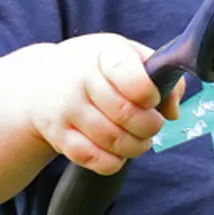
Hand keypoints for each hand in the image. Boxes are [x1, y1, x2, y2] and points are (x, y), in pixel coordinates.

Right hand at [15, 35, 185, 176]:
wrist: (39, 82)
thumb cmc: (96, 68)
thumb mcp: (126, 55)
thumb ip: (159, 74)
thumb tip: (173, 111)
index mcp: (104, 53)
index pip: (131, 76)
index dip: (150, 94)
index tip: (152, 98)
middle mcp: (80, 79)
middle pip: (125, 114)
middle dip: (150, 125)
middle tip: (153, 124)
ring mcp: (67, 110)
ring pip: (113, 140)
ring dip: (136, 146)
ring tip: (140, 138)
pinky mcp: (59, 137)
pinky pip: (94, 160)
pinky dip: (114, 162)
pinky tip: (118, 151)